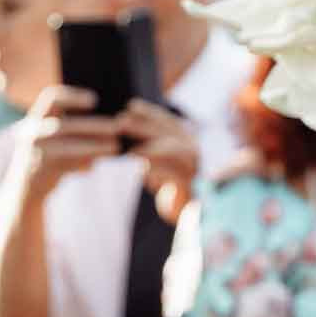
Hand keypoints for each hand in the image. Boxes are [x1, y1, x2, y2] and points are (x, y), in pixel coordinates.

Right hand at [14, 86, 117, 200]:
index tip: (94, 100)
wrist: (23, 189)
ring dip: (94, 145)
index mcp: (38, 117)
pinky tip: (95, 165)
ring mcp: (34, 151)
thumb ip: (78, 130)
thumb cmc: (50, 158)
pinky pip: (64, 164)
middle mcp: (32, 131)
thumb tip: (115, 123)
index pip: (51, 98)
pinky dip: (83, 162)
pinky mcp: (39, 170)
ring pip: (67, 147)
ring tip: (115, 146)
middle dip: (93, 126)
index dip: (72, 97)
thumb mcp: (58, 140)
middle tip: (118, 127)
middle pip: (64, 125)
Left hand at [119, 100, 199, 221]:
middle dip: (144, 127)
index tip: (131, 105)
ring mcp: (195, 168)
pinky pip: (174, 174)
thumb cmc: (170, 182)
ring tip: (129, 149)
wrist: (189, 211)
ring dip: (149, 147)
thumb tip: (123, 126)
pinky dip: (156, 169)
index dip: (151, 113)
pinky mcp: (192, 187)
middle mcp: (194, 152)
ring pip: (173, 151)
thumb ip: (148, 145)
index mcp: (187, 141)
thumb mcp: (158, 160)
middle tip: (121, 122)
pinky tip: (140, 168)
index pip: (169, 121)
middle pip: (169, 133)